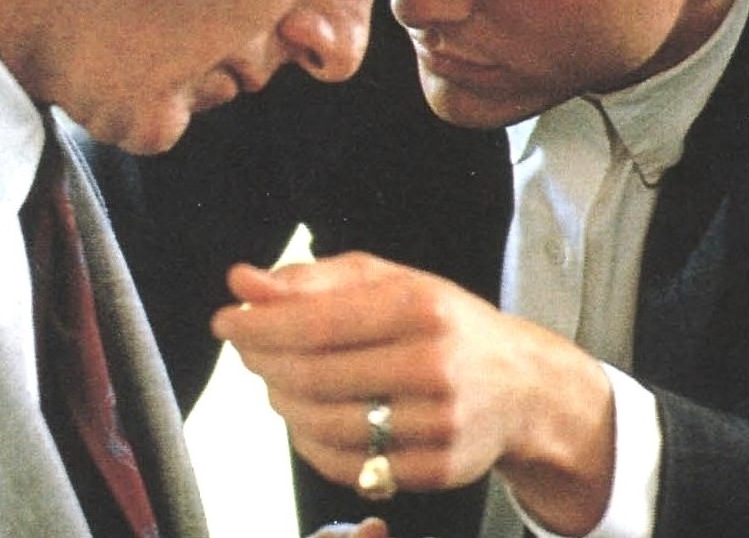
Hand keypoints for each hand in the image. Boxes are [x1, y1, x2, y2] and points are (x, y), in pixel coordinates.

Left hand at [212, 252, 614, 536]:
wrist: (522, 383)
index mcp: (421, 307)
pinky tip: (308, 415)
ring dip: (282, 401)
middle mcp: (434, 365)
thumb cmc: (444, 321)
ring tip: (277, 378)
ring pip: (325, 426)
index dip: (259, 324)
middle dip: (263, 361)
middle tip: (247, 346)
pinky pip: (349, 466)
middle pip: (314, 376)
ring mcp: (439, 423)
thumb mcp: (388, 280)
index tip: (225, 319)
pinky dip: (311, 443)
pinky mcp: (438, 468)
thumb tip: (242, 280)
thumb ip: (312, 280)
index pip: (317, 322)